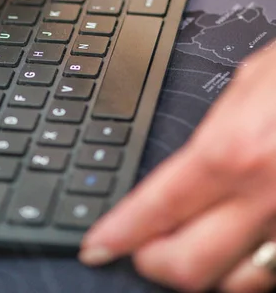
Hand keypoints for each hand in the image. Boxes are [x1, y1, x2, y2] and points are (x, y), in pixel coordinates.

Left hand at [79, 43, 275, 291]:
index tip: (97, 243)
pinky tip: (240, 245)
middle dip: (152, 262)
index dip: (119, 232)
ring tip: (188, 246)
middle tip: (140, 247)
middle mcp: (264, 198)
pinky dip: (250, 267)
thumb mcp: (249, 83)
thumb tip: (193, 165)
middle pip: (188, 266)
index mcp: (233, 152)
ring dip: (203, 270)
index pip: (157, 208)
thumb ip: (217, 131)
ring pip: (236, 284)